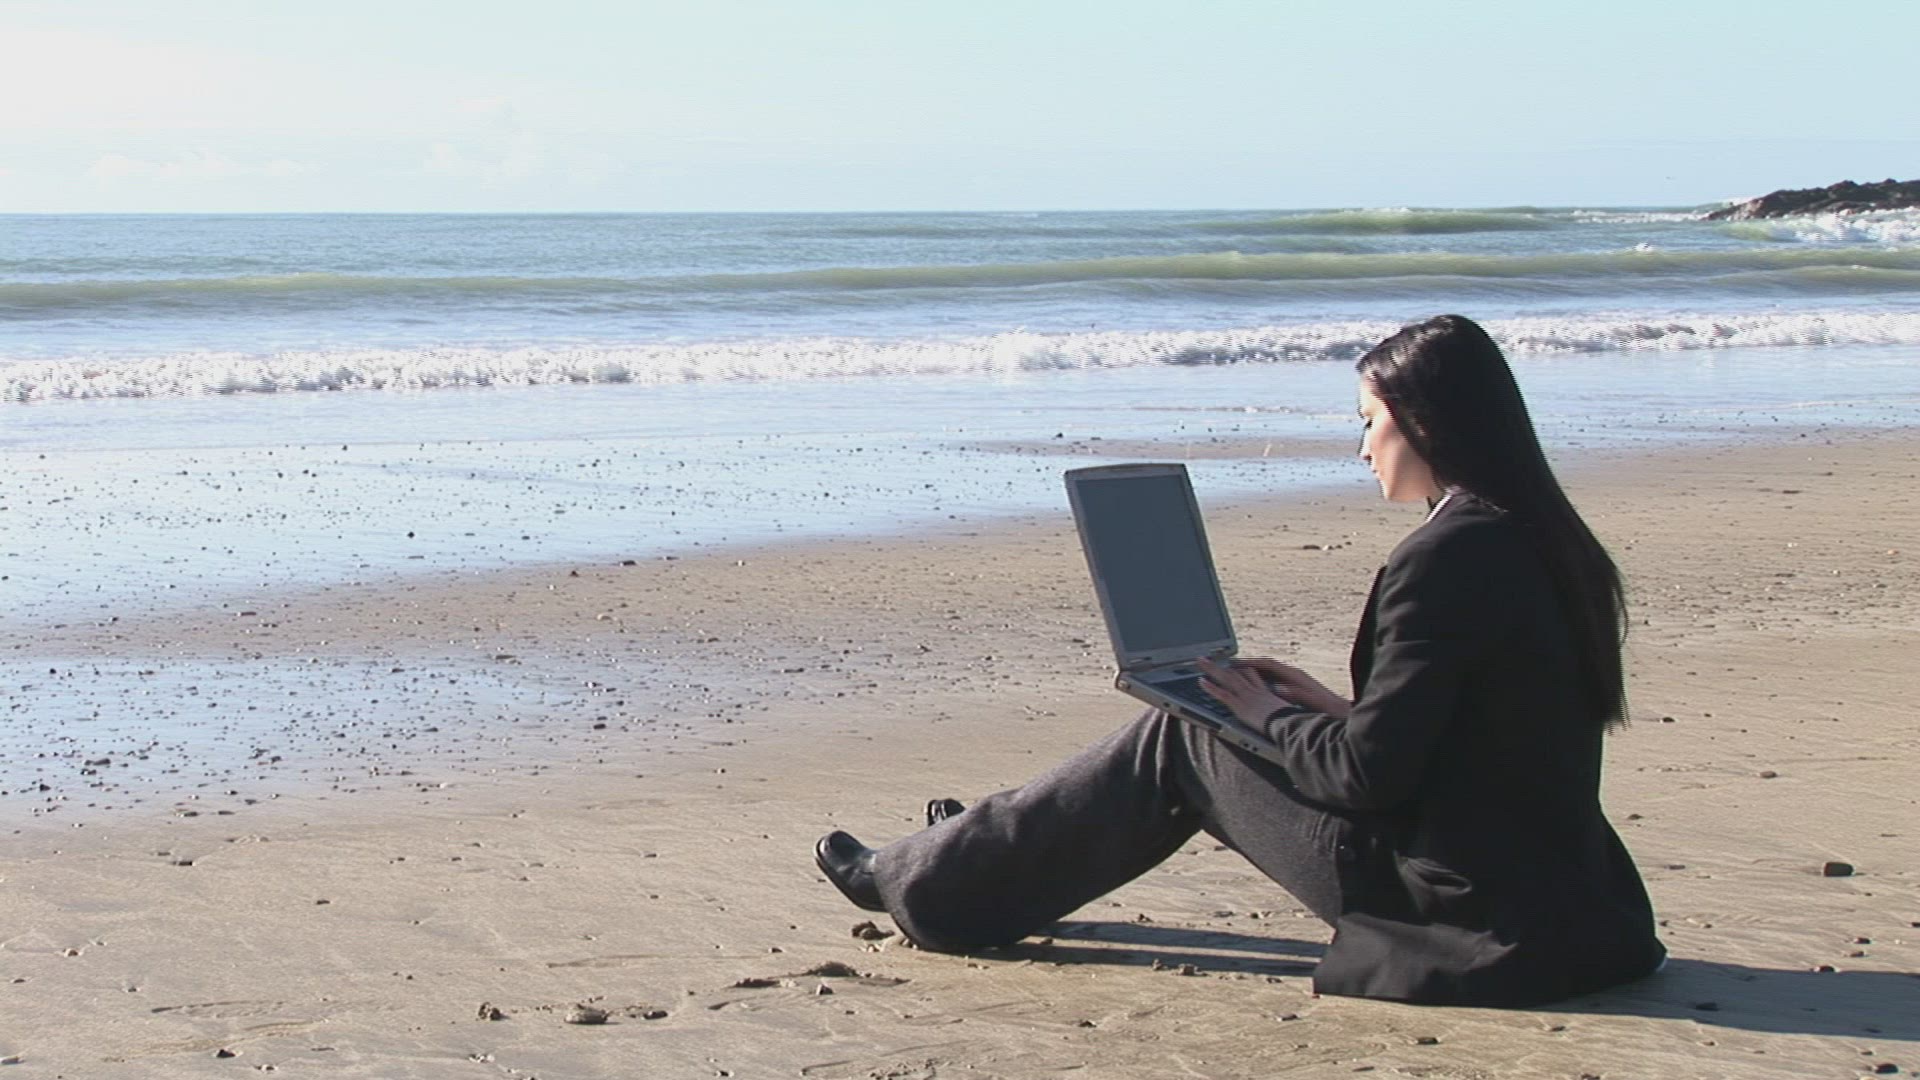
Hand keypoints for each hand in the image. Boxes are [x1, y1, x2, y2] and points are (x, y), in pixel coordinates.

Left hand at [1198, 657, 1297, 729]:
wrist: (1290, 725)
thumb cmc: (1292, 723)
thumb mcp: (1287, 713)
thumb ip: (1280, 710)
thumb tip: (1279, 713)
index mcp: (1266, 693)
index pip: (1252, 676)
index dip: (1241, 668)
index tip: (1234, 664)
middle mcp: (1254, 691)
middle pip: (1236, 673)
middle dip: (1222, 665)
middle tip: (1210, 657)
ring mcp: (1247, 697)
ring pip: (1227, 678)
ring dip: (1212, 669)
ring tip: (1200, 661)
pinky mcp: (1240, 706)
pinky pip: (1223, 694)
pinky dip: (1211, 688)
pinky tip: (1201, 681)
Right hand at [1218, 657, 1352, 718]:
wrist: (1346, 714)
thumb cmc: (1331, 709)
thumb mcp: (1313, 702)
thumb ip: (1296, 694)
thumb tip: (1278, 688)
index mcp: (1296, 676)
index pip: (1268, 664)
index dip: (1249, 662)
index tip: (1232, 663)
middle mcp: (1294, 675)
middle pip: (1265, 665)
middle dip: (1246, 664)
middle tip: (1227, 665)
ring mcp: (1295, 681)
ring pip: (1268, 673)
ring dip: (1252, 672)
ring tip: (1235, 674)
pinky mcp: (1297, 689)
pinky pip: (1273, 681)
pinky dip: (1260, 681)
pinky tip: (1253, 688)